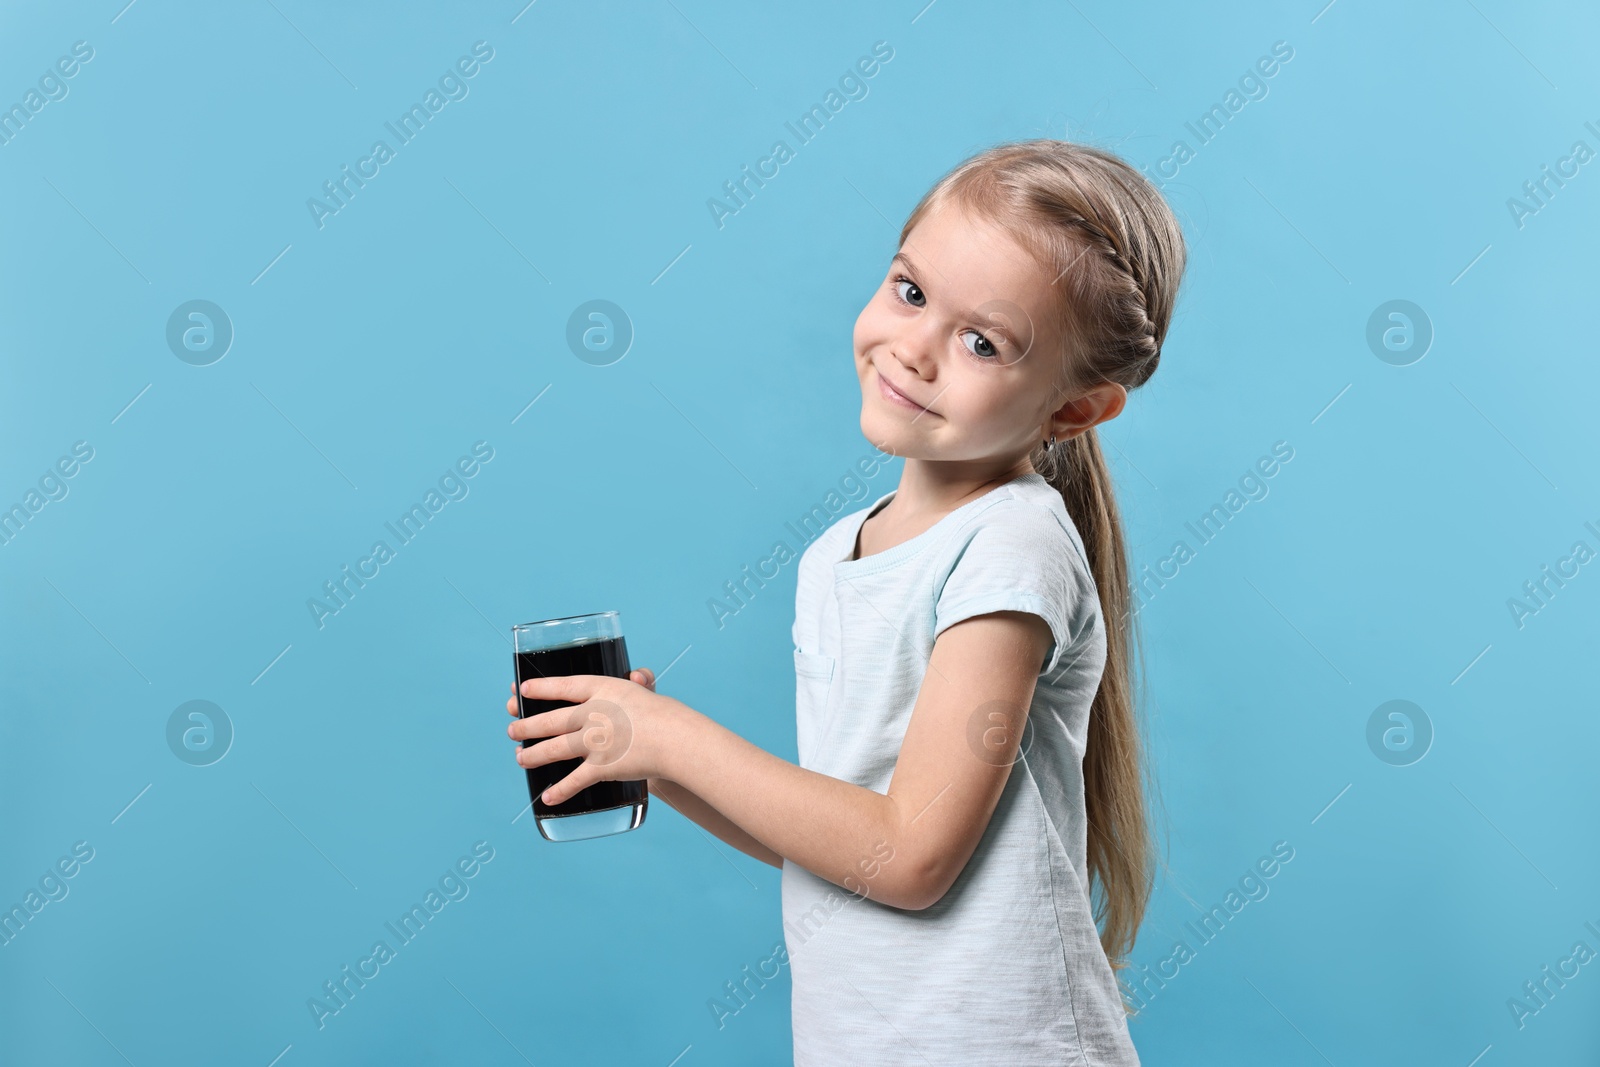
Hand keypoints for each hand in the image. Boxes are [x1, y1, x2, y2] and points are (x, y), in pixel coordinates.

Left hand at [505, 668, 681, 805]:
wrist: (676, 740)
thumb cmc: (665, 714)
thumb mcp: (649, 692)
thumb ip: (643, 682)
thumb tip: (640, 675)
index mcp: (602, 689)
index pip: (564, 686)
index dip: (541, 688)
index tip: (521, 689)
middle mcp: (592, 714)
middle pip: (551, 720)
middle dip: (527, 726)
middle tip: (513, 729)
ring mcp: (594, 741)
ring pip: (554, 748)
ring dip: (533, 755)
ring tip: (520, 758)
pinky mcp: (601, 766)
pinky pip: (574, 780)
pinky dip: (560, 791)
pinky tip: (547, 797)